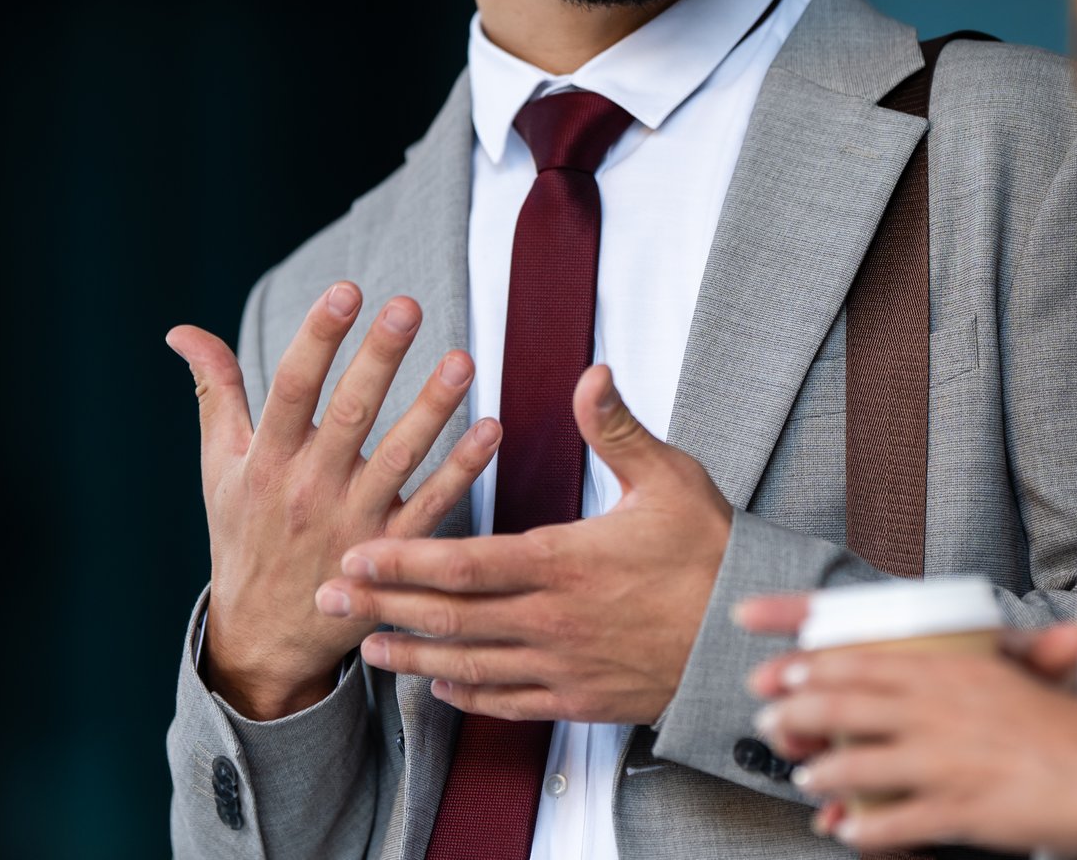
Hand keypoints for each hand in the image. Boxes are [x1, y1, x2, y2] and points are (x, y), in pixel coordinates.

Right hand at [168, 285, 500, 721]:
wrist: (261, 640)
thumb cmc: (241, 537)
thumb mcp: (218, 467)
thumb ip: (214, 393)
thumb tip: (182, 329)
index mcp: (265, 462)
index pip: (291, 388)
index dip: (318, 338)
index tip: (345, 291)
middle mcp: (308, 490)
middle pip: (350, 415)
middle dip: (379, 359)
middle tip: (408, 307)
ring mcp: (353, 525)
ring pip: (399, 459)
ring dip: (433, 409)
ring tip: (463, 360)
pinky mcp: (392, 556)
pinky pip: (433, 507)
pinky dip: (463, 470)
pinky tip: (490, 428)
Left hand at [318, 364, 732, 723]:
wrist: (747, 636)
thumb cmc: (711, 553)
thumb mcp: (670, 478)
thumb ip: (617, 428)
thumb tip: (591, 374)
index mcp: (565, 562)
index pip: (466, 563)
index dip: (405, 560)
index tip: (358, 552)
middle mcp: (553, 621)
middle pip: (450, 617)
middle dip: (382, 606)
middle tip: (328, 596)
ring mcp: (563, 666)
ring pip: (469, 665)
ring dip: (411, 654)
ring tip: (365, 647)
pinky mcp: (579, 699)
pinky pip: (508, 703)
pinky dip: (466, 695)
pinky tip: (438, 686)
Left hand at [742, 616, 1076, 855]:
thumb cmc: (1064, 731)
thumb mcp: (1009, 681)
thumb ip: (957, 678)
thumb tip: (913, 681)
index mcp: (952, 672)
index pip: (864, 660)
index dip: (813, 666)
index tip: (781, 671)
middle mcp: (941, 710)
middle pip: (845, 707)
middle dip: (797, 716)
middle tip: (771, 724)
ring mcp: (947, 761)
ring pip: (857, 765)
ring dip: (821, 774)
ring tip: (804, 781)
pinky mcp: (960, 811)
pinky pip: (894, 822)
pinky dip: (864, 829)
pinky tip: (847, 831)